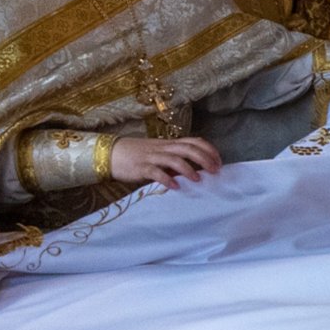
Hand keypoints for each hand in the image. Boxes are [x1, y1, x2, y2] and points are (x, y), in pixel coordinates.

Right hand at [109, 135, 223, 187]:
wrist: (110, 154)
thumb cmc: (137, 155)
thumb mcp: (159, 155)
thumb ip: (175, 161)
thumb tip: (195, 170)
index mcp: (169, 144)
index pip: (194, 141)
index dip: (209, 150)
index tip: (219, 161)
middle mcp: (163, 148)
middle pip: (188, 149)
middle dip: (204, 159)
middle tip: (215, 171)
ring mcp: (152, 157)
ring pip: (174, 159)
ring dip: (188, 169)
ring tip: (198, 180)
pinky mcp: (141, 167)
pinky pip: (155, 172)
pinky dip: (166, 179)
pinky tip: (174, 187)